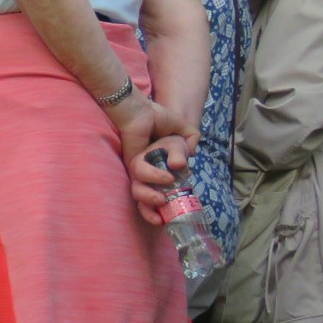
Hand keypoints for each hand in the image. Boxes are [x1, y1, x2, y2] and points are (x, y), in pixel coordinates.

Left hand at [109, 91, 193, 223]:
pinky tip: (163, 190)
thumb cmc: (157, 118)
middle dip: (155, 210)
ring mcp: (138, 169)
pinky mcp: (131, 166)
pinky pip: (138, 183)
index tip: (180, 207)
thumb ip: (190, 139)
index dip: (171, 200)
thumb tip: (189, 156)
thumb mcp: (182, 129)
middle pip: (148, 198)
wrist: (140, 110)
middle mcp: (147, 170)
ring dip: (151, 201)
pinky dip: (150, 190)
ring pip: (141, 194)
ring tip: (163, 200)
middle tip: (166, 212)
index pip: (164, 188)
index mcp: (159, 164)